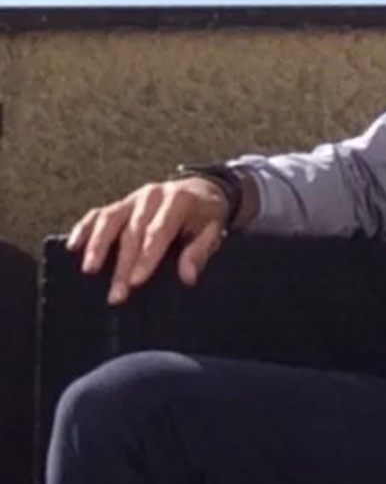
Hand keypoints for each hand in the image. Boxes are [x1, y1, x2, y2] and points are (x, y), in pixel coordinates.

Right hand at [66, 178, 230, 303]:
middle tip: (116, 294)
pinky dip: (84, 228)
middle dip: (123, 265)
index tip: (136, 282)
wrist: (200, 189)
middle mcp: (152, 196)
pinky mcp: (121, 203)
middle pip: (132, 231)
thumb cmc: (206, 216)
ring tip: (89, 270)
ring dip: (98, 246)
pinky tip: (73, 246)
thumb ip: (201, 251)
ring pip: (111, 220)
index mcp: (178, 200)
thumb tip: (188, 276)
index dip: (146, 257)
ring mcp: (134, 198)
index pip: (158, 231)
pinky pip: (99, 214)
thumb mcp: (214, 230)